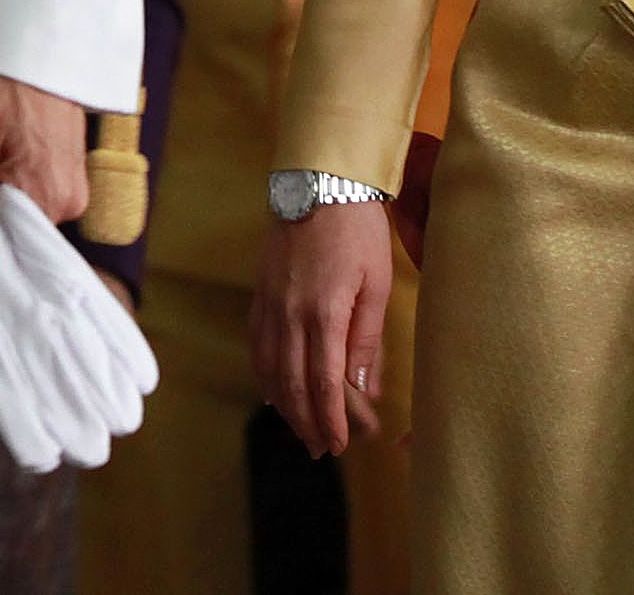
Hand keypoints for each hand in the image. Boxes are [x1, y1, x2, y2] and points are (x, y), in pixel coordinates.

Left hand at [0, 67, 87, 260]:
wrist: (32, 45)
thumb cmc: (2, 84)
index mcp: (47, 199)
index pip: (4, 247)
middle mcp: (68, 201)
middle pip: (11, 229)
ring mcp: (71, 187)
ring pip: (18, 210)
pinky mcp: (66, 172)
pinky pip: (31, 192)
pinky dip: (7, 181)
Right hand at [252, 202, 393, 457]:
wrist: (318, 183)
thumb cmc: (357, 232)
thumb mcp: (376, 284)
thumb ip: (367, 340)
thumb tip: (364, 390)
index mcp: (323, 314)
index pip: (325, 384)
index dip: (333, 420)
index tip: (344, 444)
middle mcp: (289, 314)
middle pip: (294, 384)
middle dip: (309, 422)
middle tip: (325, 450)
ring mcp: (269, 304)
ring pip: (270, 369)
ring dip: (286, 406)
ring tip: (302, 430)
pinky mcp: (260, 293)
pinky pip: (257, 344)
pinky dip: (264, 374)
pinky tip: (273, 391)